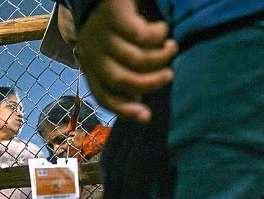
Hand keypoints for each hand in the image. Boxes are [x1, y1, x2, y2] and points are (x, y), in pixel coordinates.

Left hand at [77, 0, 177, 121]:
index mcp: (90, 64)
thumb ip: (123, 72)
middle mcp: (91, 51)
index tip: (147, 116)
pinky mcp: (113, 16)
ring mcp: (101, 33)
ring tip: (173, 49)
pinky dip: (157, 36)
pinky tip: (163, 30)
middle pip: (120, 80)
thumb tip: (139, 99)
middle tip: (170, 76)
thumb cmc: (114, 22)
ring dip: (159, 58)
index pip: (103, 96)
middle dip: (149, 83)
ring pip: (134, 58)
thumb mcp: (113, 49)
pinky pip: (140, 35)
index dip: (124, 110)